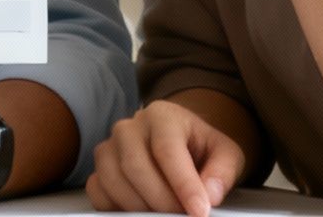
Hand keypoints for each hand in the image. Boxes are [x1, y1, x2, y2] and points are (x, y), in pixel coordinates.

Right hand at [88, 100, 245, 216]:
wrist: (182, 143)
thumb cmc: (201, 148)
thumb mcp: (225, 153)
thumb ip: (223, 171)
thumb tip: (209, 193)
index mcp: (162, 115)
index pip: (167, 149)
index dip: (183, 185)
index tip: (200, 211)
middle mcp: (129, 127)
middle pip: (135, 166)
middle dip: (162, 201)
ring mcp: (109, 147)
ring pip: (113, 180)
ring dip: (140, 207)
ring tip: (165, 215)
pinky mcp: (98, 168)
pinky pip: (97, 191)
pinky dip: (117, 207)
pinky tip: (140, 210)